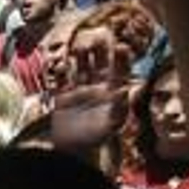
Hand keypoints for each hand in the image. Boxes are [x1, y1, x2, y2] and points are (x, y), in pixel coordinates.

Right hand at [51, 26, 131, 152]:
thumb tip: (128, 88)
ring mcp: (79, 91)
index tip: (121, 46)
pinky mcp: (62, 97)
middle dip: (100, 51)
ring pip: (81, 67)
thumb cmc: (94, 139)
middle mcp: (97, 89)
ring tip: (80, 46)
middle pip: (100, 64)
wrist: (68, 151)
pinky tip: (61, 66)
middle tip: (98, 38)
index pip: (119, 71)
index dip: (121, 59)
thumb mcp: (111, 124)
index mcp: (112, 94)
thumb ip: (121, 107)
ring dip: (81, 57)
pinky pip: (62, 79)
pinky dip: (61, 72)